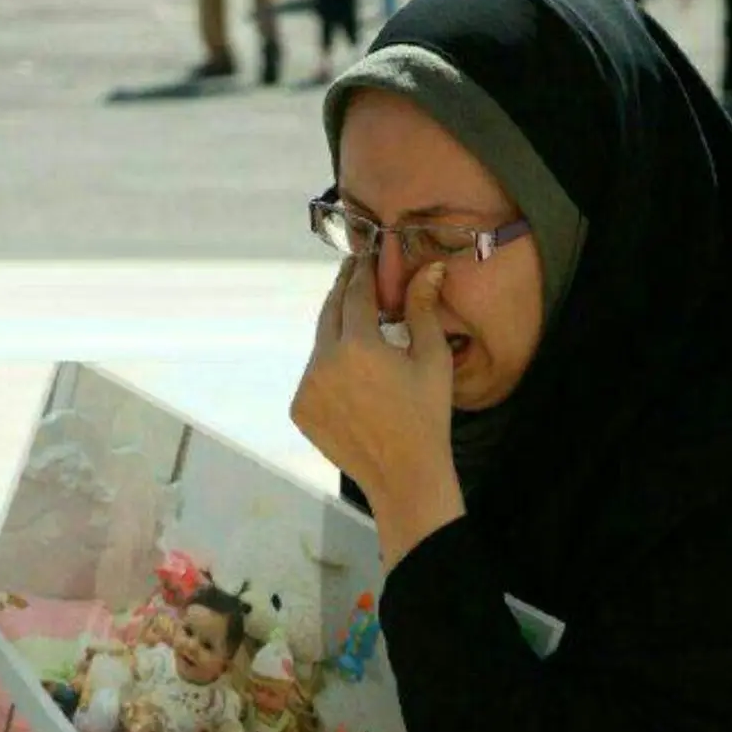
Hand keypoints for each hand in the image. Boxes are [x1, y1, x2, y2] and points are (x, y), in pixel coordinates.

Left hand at [290, 256, 464, 569]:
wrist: (403, 475)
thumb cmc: (426, 416)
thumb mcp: (431, 359)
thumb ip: (422, 309)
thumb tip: (429, 267)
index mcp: (357, 345)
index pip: (355, 293)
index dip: (362, 271)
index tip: (366, 256)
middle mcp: (323, 362)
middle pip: (329, 311)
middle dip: (343, 292)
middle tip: (355, 276)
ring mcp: (307, 387)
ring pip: (320, 344)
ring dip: (337, 332)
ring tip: (359, 330)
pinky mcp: (300, 409)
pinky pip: (313, 375)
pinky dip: (329, 367)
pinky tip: (351, 374)